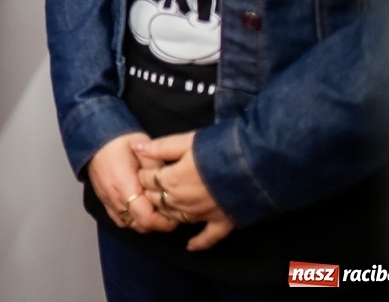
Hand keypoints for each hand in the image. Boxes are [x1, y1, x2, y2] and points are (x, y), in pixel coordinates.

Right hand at [85, 132, 173, 233]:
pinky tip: (140, 210)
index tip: (177, 213)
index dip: (165, 222)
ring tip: (157, 210)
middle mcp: (116, 199)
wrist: (95, 138)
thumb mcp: (144, 148)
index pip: (147, 217)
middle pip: (141, 225)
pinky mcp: (104, 201)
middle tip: (171, 212)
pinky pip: (120, 220)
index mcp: (125, 186)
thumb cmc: (121, 141)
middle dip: (159, 224)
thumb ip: (157, 165)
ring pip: (131, 225)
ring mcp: (108, 202)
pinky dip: (132, 220)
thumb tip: (170, 180)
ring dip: (146, 222)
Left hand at [133, 132, 234, 249]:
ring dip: (168, 212)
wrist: (253, 164)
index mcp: (172, 180)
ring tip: (165, 206)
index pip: (146, 180)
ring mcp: (201, 214)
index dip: (145, 172)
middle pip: (156, 200)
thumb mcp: (186, 141)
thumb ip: (159, 147)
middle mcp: (182, 201)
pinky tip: (190, 247)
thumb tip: (136, 147)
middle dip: (152, 192)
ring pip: (175, 218)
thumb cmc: (218, 148)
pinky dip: (199, 243)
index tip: (148, 167)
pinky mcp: (221, 222)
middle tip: (155, 184)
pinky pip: (208, 237)